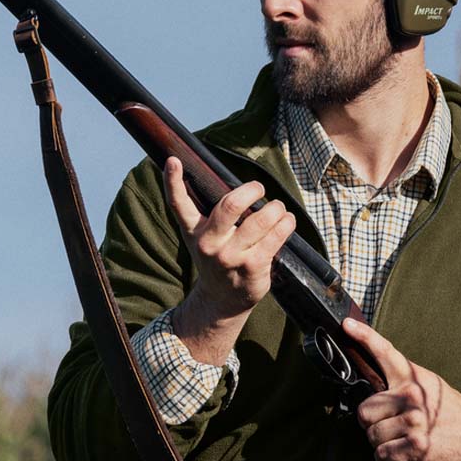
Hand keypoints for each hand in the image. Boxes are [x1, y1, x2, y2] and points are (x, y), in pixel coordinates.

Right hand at [162, 157, 296, 364]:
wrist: (222, 300)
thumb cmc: (217, 259)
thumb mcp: (202, 238)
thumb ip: (210, 214)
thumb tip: (233, 184)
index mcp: (194, 231)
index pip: (179, 204)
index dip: (173, 181)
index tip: (173, 160)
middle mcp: (210, 243)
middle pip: (231, 205)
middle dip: (252, 190)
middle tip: (259, 188)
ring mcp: (231, 256)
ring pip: (260, 219)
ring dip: (276, 208)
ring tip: (279, 208)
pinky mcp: (253, 266)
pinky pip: (275, 237)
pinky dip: (286, 224)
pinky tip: (287, 221)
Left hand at [342, 316, 460, 460]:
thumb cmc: (447, 407)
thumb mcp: (427, 383)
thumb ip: (401, 379)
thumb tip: (370, 380)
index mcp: (411, 377)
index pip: (384, 352)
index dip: (364, 336)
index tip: (347, 324)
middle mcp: (411, 395)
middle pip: (364, 411)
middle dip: (371, 422)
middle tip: (387, 424)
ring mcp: (415, 420)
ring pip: (372, 435)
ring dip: (380, 442)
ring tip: (398, 438)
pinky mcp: (418, 445)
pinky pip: (382, 454)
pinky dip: (386, 458)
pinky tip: (400, 452)